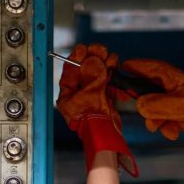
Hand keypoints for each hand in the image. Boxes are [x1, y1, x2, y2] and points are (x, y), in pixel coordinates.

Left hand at [57, 43, 137, 176]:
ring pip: (98, 74)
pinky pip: (107, 82)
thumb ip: (92, 75)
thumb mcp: (90, 94)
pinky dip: (112, 75)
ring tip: (111, 59)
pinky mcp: (104, 99)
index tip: (83, 48)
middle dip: (94, 58)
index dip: (77, 58)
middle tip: (100, 50)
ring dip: (105, 64)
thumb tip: (93, 60)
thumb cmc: (92, 121)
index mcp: (68, 96)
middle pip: (85, 71)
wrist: (106, 136)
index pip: (70, 72)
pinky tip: (115, 68)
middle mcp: (78, 95)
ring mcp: (91, 97)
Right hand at [120, 59, 183, 158]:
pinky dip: (165, 126)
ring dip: (156, 120)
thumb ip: (153, 105)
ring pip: (148, 109)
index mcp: (167, 75)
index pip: (142, 66)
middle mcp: (165, 84)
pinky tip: (175, 129)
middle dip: (144, 106)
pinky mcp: (170, 111)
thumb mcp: (174, 106)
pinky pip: (158, 119)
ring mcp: (167, 98)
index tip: (118, 75)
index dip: (129, 70)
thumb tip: (139, 106)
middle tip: (141, 110)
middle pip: (141, 91)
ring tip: (167, 125)